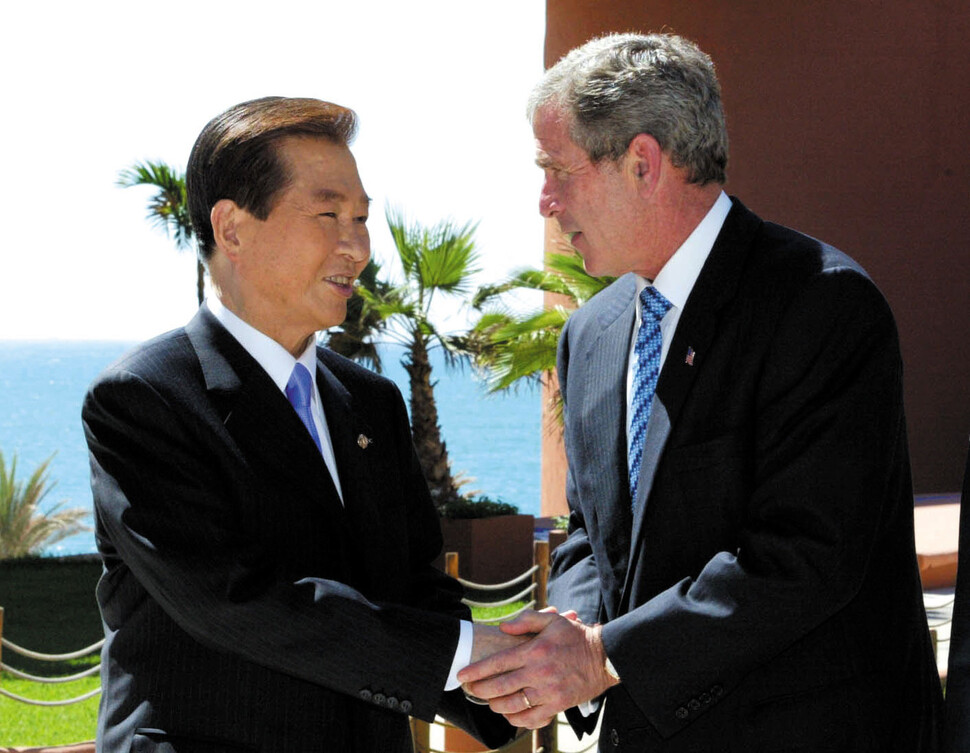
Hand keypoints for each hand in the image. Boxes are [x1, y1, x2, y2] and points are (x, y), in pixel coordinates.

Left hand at [457, 610, 618, 728]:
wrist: (604, 658)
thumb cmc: (575, 637)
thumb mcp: (552, 620)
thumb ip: (525, 621)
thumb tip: (502, 627)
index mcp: (534, 651)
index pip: (497, 663)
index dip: (476, 671)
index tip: (462, 676)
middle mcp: (538, 673)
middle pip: (499, 687)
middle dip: (479, 690)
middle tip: (471, 690)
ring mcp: (548, 692)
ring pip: (512, 705)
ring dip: (495, 705)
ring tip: (489, 701)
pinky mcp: (557, 706)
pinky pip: (530, 718)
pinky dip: (515, 718)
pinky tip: (509, 713)